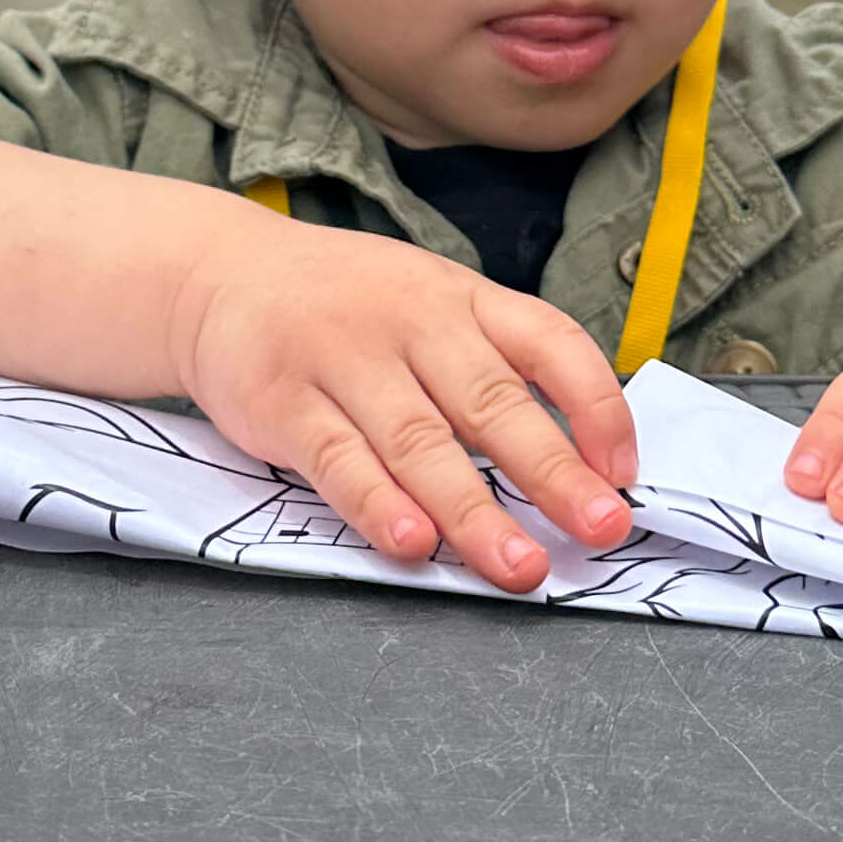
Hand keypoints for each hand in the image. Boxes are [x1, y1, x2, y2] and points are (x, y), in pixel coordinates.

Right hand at [166, 213, 639, 595]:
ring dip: (473, 511)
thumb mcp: (430, 305)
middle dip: (553, 472)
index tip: (624, 472)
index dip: (597, 405)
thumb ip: (494, 366)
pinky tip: (413, 544)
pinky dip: (378, 505)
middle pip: (492, 402)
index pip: (549, 341)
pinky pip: (337, 459)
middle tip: (600, 529)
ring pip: (419, 441)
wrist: (217, 275)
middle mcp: (410, 320)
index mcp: (461, 298)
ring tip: (519, 566)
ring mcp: (342, 358)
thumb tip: (582, 459)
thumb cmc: (345, 306)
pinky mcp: (282, 402)